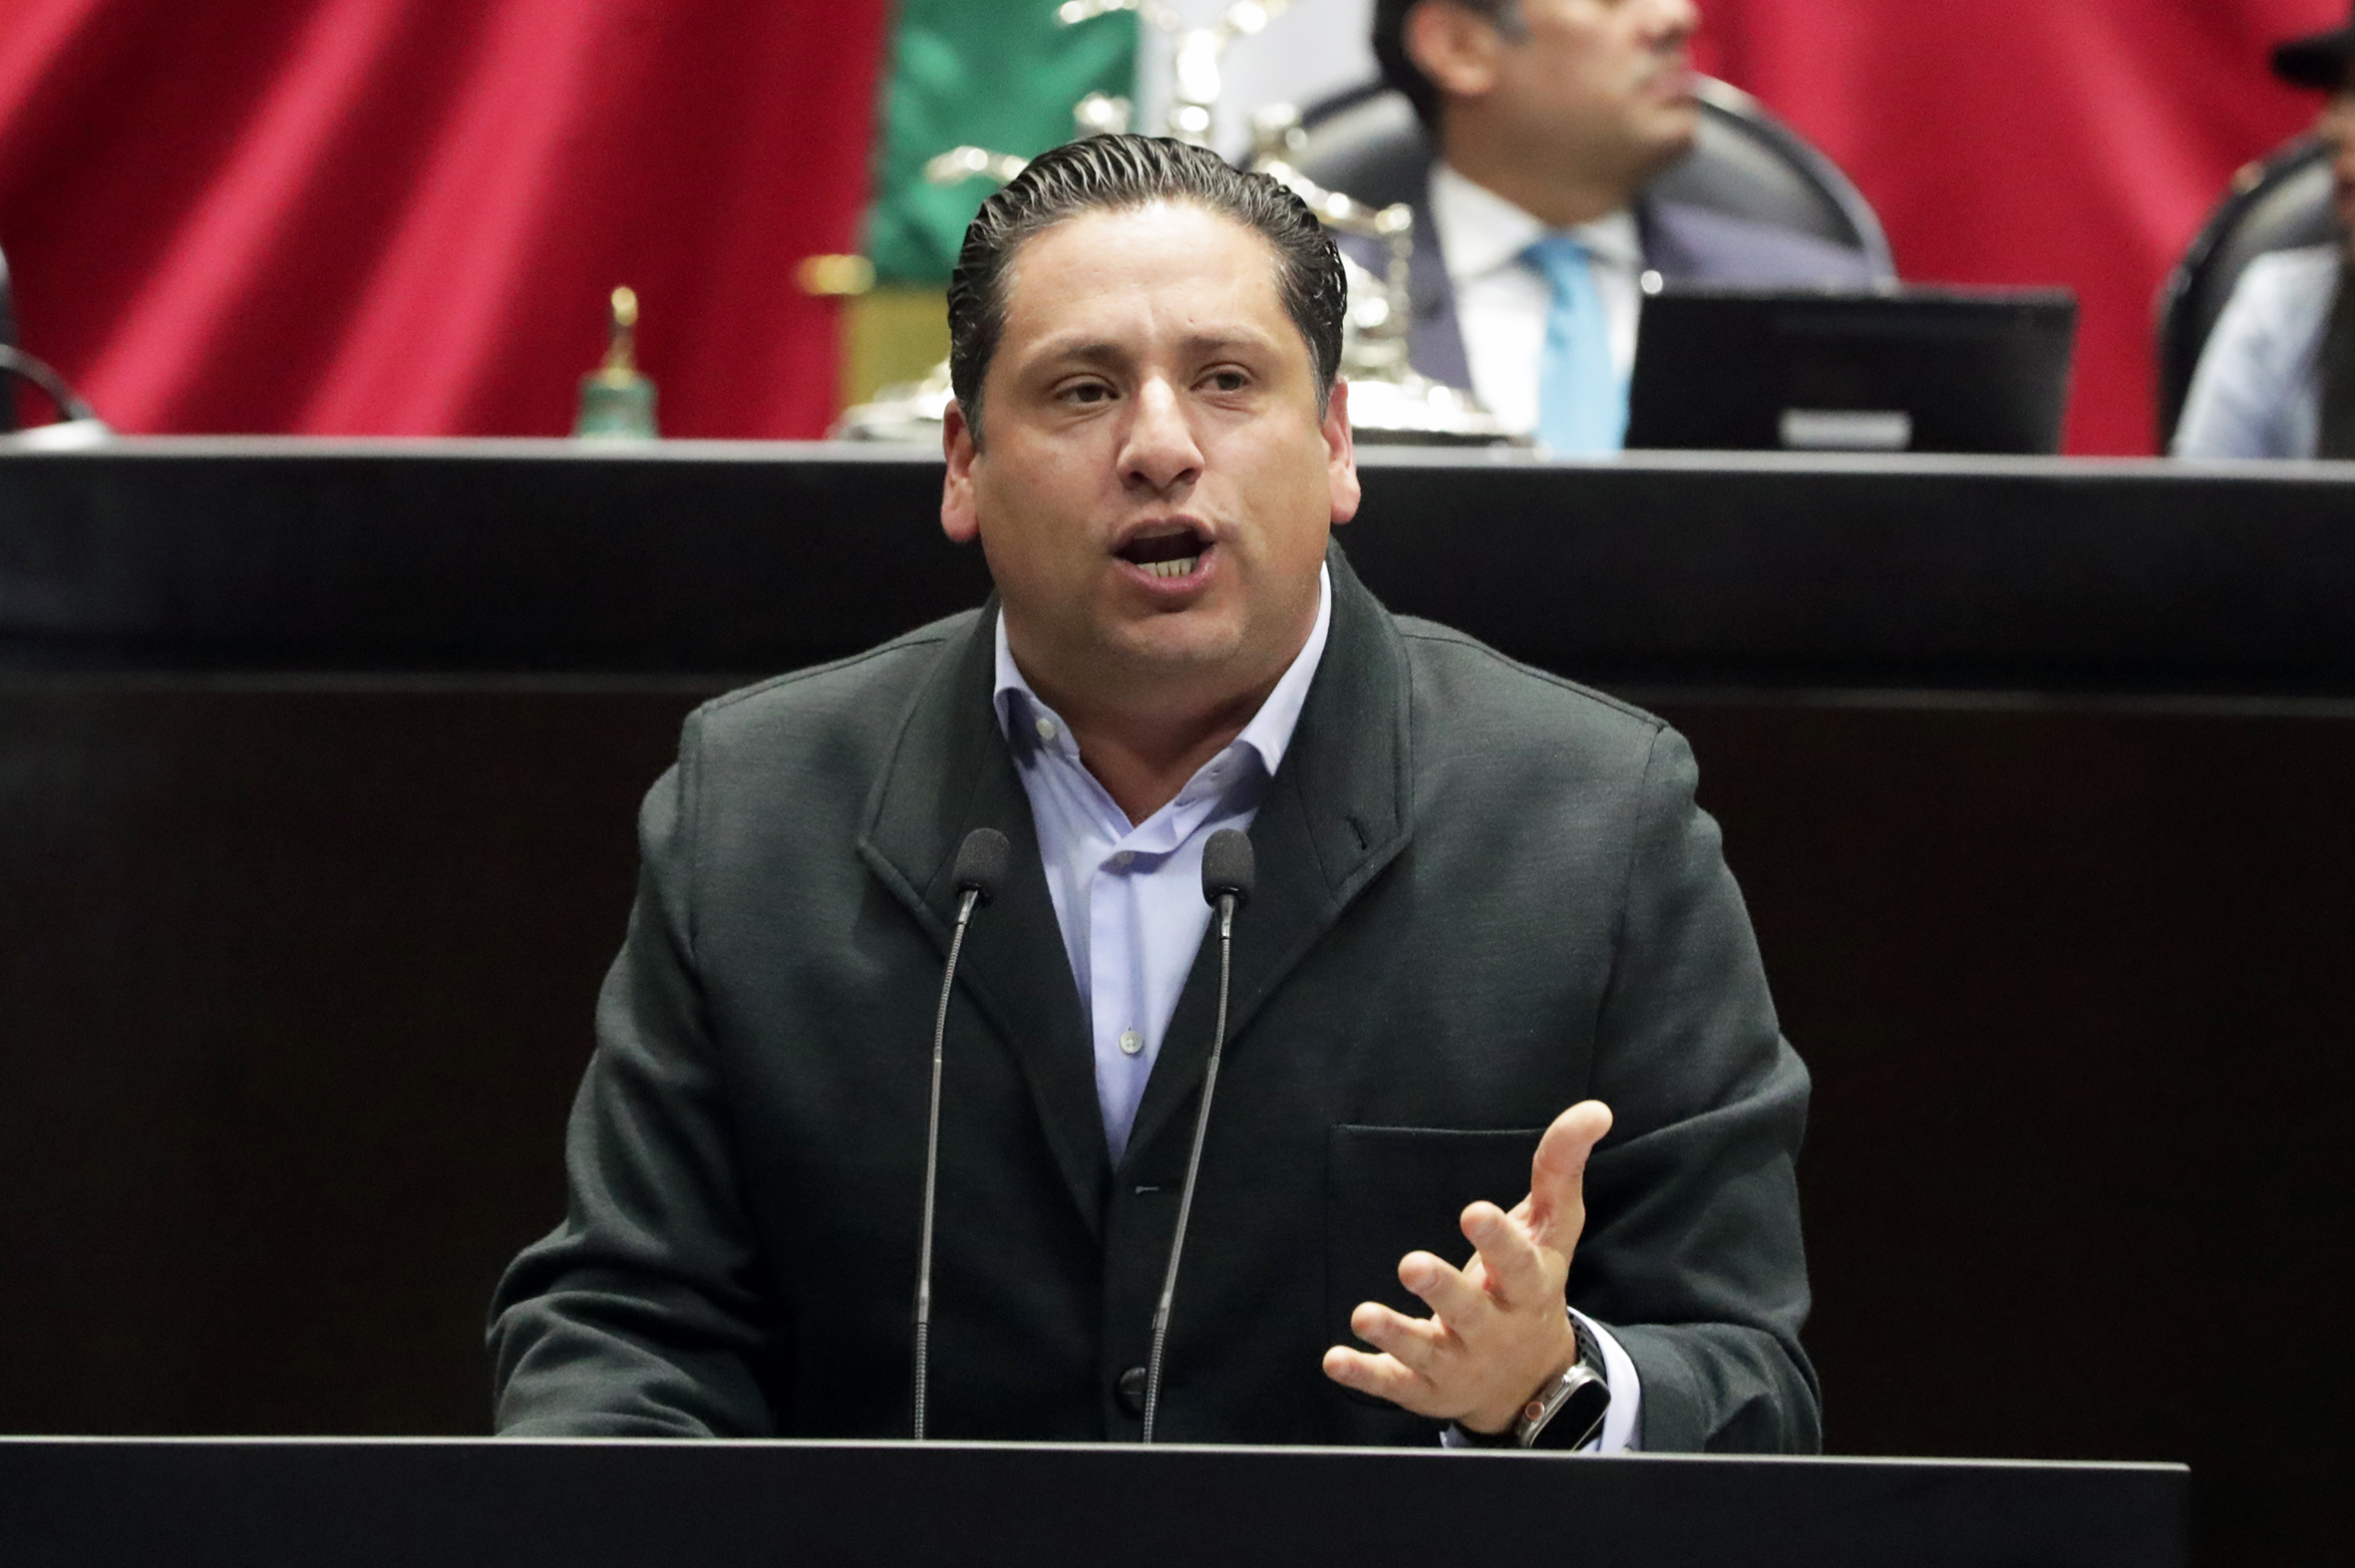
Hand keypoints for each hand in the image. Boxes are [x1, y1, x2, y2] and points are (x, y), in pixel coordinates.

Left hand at [1320, 1100, 1613, 1433]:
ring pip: (1426, 1350)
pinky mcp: (1425, 1388)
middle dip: (1442, 1289)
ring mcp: (1459, 1362)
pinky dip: (1364, 1374)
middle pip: (1469, 1311)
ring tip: (1363, 1315)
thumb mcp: (1553, 1230)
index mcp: (1527, 1287)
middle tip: (1412, 1265)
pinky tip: (1334, 1359)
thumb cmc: (1531, 1284)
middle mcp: (1494, 1328)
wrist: (1531, 1382)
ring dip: (1395, 1334)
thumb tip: (1594, 1111)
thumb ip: (1561, 1168)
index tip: (1474, 1211)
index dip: (1498, 1239)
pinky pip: (1393, 1384)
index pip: (1518, 1264)